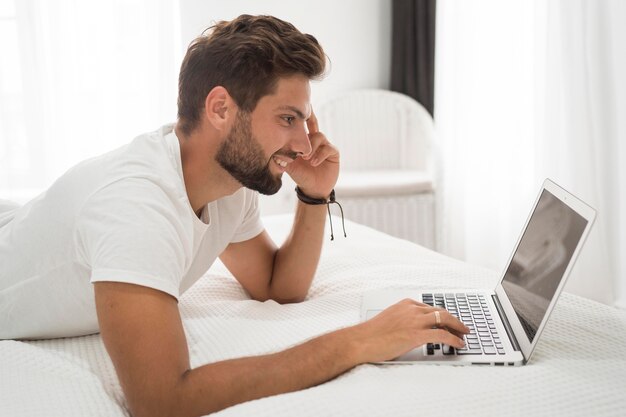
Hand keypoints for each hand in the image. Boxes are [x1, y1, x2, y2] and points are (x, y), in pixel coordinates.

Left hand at [285, 110, 339, 198]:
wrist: (313, 189)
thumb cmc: (301, 176)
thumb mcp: (290, 166)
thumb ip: (281, 158)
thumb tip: (270, 152)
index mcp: (304, 140)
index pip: (303, 125)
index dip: (302, 118)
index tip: (296, 115)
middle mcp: (315, 140)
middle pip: (312, 126)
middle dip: (306, 134)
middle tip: (300, 148)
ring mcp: (324, 145)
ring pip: (319, 136)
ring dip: (312, 147)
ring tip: (307, 159)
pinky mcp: (333, 153)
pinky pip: (328, 148)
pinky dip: (320, 154)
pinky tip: (314, 163)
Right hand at [349, 299, 469, 362]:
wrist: (361, 340)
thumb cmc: (372, 334)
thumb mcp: (390, 319)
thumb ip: (404, 320)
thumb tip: (412, 329)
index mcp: (406, 304)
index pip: (431, 308)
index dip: (443, 316)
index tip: (449, 322)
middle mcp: (412, 309)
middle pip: (441, 312)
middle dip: (455, 320)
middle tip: (463, 328)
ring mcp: (415, 321)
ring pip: (445, 320)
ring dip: (458, 328)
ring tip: (464, 335)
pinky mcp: (417, 335)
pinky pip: (442, 335)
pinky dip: (454, 339)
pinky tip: (459, 344)